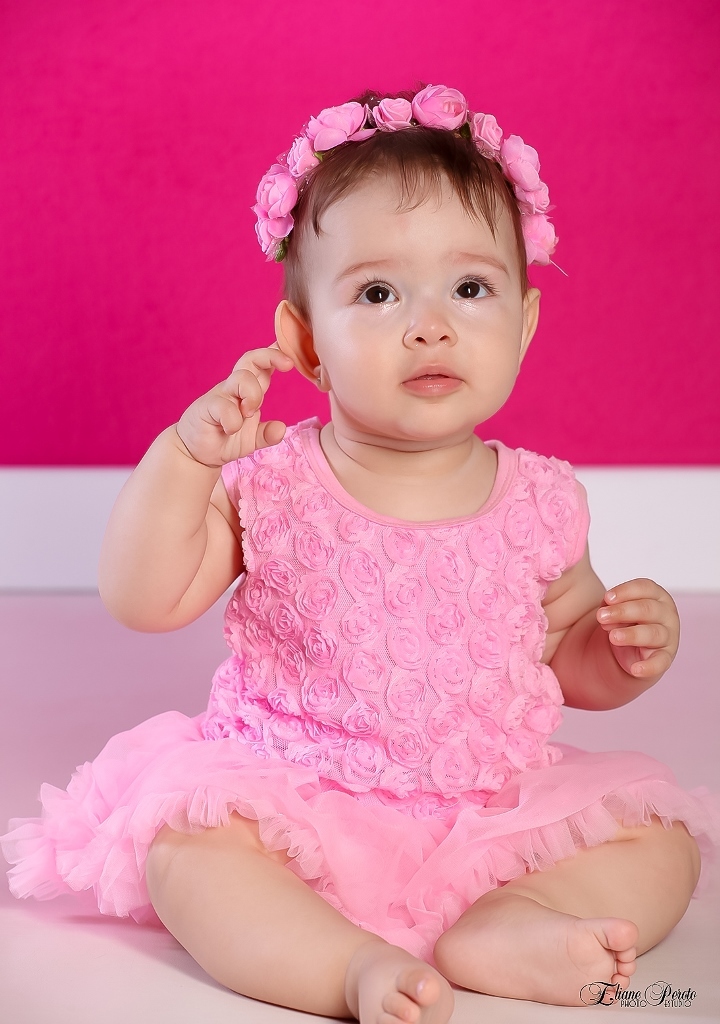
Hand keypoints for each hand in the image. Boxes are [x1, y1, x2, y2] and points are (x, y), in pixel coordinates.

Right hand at [175, 343, 293, 466]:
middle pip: (251, 359)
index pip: (263, 366)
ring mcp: (221, 395)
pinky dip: (232, 420)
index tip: (292, 355)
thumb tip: (281, 429)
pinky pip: (224, 406)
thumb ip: (267, 434)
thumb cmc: (225, 438)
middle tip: (288, 366)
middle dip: (271, 356)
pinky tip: (230, 429)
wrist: (196, 452)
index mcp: (249, 391)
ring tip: (247, 414)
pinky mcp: (206, 407)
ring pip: (241, 378)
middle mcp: (235, 388)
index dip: (277, 356)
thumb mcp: (252, 439)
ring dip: (252, 395)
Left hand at [596, 578, 679, 681]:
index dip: (626, 591)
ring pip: (653, 633)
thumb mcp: (618, 611)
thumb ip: (611, 608)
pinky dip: (649, 667)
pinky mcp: (665, 657)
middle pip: (648, 609)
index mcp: (657, 596)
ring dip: (632, 634)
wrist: (635, 649)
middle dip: (623, 611)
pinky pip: (660, 662)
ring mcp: (669, 636)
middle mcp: (667, 614)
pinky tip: (635, 669)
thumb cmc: (627, 621)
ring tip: (613, 637)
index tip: (607, 598)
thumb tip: (604, 613)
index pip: (645, 588)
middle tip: (601, 616)